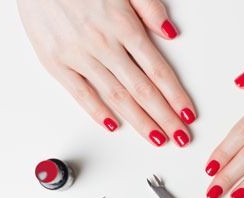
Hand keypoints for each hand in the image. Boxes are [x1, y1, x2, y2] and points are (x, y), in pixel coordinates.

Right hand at [18, 0, 195, 146]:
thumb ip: (149, 6)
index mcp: (123, 24)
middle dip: (164, 118)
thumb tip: (170, 33)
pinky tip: (113, 126)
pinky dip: (97, 112)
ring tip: (155, 138)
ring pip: (116, 96)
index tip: (188, 114)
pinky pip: (80, 93)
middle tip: (180, 137)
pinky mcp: (55, 62)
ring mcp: (78, 55)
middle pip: (142, 90)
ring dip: (139, 121)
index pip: (158, 70)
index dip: (176, 96)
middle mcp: (103, 44)